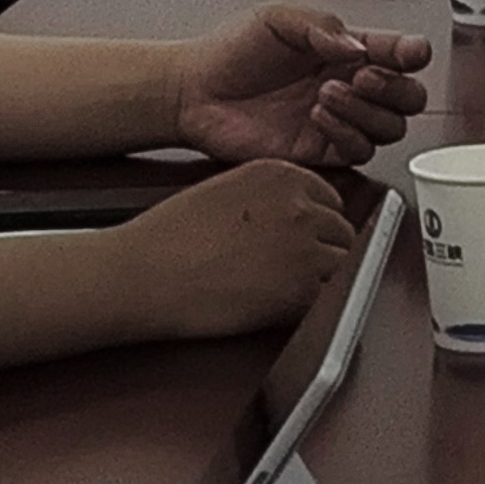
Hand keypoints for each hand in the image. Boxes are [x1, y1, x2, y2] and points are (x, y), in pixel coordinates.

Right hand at [107, 163, 357, 341]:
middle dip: (322, 253)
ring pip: (342, 266)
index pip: (330, 200)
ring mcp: (306, 247)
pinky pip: (329, 300)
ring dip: (320, 281)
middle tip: (288, 272)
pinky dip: (310, 307)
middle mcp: (301, 205)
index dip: (316, 225)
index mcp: (281, 175)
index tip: (302, 241)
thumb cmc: (166, 240)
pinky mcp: (301, 289)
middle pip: (341, 232)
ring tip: (279, 291)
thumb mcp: (225, 192)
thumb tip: (297, 217)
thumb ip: (269, 199)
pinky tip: (276, 308)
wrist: (143, 276)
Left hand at [174, 3, 429, 165]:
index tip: (409, 52)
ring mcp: (338, 121)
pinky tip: (318, 117)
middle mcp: (349, 86)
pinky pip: (359, 152)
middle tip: (363, 76)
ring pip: (390, 127)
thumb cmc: (229, 52)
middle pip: (409, 96)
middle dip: (394, 87)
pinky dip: (347, 135)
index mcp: (345, 50)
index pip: (400, 53)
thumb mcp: (276, 20)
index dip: (413, 53)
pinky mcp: (320, 150)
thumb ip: (321, 27)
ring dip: (367, 111)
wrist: (193, 92)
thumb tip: (357, 46)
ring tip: (326, 94)